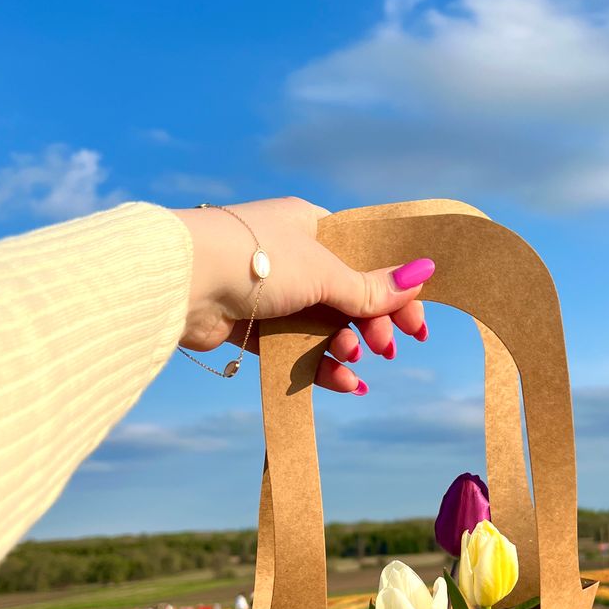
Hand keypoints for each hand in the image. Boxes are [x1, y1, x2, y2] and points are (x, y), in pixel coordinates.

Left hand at [173, 197, 433, 392]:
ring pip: (323, 325)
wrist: (186, 282)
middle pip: (347, 295)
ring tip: (353, 358)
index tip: (415, 322)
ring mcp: (271, 291)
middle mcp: (291, 255)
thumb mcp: (325, 272)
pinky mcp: (252, 326)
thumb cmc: (258, 260)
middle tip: (388, 347)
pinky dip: (320, 365)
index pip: (364, 256)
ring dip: (345, 345)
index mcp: (309, 225)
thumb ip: (370, 286)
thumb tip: (422, 275)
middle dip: (371, 323)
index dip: (393, 289)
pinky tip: (344, 383)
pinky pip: (297, 348)